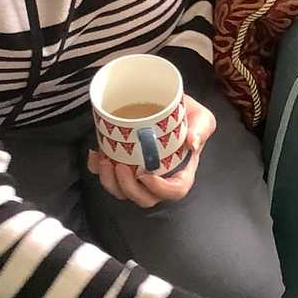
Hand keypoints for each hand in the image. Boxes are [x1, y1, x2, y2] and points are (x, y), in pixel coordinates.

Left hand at [87, 94, 215, 206]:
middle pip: (145, 198)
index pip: (175, 191)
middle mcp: (159, 177)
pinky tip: (96, 154)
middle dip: (129, 189)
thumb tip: (192, 142)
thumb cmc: (186, 113)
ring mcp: (139, 173)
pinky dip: (97, 169)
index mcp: (181, 171)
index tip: (145, 175)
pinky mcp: (123, 164)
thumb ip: (201, 129)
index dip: (160, 190)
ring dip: (111, 183)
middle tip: (121, 167)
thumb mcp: (201, 117)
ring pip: (123, 192)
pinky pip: (107, 176)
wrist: (166, 99)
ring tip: (106, 161)